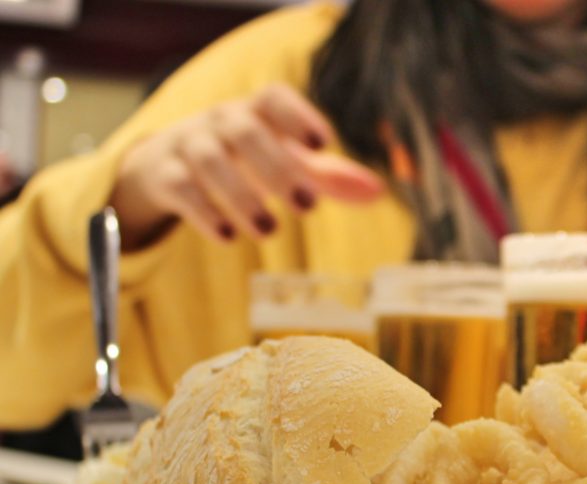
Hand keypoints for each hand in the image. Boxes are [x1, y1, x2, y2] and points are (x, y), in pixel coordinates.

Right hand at [110, 83, 383, 249]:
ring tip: (270, 232)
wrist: (167, 165)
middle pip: (245, 132)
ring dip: (241, 197)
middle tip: (307, 208)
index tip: (321, 143)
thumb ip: (328, 176)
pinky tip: (228, 237)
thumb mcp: (284, 161)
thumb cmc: (243, 160)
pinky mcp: (165, 176)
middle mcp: (220, 122)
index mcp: (255, 111)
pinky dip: (203, 212)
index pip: (273, 99)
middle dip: (277, 168)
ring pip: (210, 161)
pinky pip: (180, 187)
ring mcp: (188, 145)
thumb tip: (378, 192)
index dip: (296, 116)